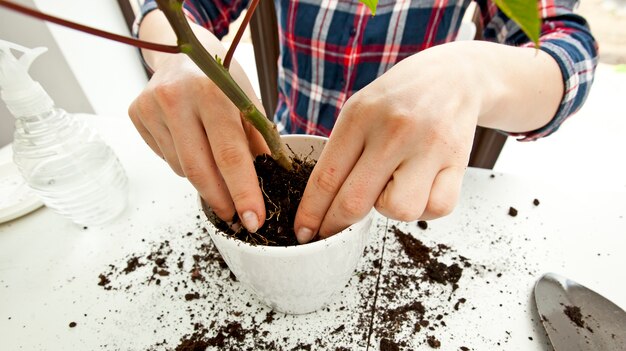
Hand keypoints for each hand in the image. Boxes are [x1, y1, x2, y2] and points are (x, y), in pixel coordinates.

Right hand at [128, 53, 268, 231]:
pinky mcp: (136, 113)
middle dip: (221, 200)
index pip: (230, 154)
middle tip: (236, 217)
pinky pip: (165, 158)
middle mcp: (177, 98)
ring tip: (215, 163)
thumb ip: (260, 141)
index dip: (243, 192)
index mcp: (213, 92)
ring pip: (181, 168)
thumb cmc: (224, 79)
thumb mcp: (249, 103)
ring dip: (204, 178)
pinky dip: (184, 162)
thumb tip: (272, 182)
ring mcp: (151, 106)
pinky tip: (192, 143)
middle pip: (200, 169)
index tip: (254, 220)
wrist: (185, 50)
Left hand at [294, 42, 483, 242]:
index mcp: (360, 116)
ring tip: (394, 185)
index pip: (326, 177)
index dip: (311, 212)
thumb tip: (320, 204)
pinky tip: (422, 186)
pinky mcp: (458, 162)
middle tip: (331, 232)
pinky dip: (425, 208)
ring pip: (398, 211)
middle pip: (354, 201)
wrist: (454, 77)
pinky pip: (435, 209)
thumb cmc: (399, 99)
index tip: (302, 231)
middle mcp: (394, 131)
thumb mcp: (360, 109)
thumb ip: (341, 151)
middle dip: (336, 226)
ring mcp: (428, 147)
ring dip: (390, 209)